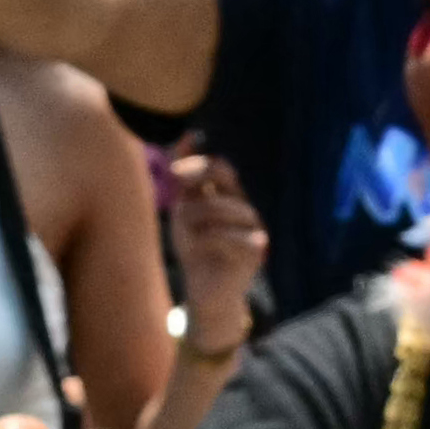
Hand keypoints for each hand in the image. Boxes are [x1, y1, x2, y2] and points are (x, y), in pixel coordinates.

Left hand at [159, 141, 267, 333]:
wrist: (206, 292)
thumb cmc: (196, 250)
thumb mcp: (185, 212)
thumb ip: (187, 182)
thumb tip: (186, 136)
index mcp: (230, 196)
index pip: (219, 166)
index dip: (197, 163)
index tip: (174, 172)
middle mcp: (245, 207)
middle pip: (226, 175)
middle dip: (199, 176)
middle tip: (177, 185)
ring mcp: (254, 228)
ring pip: (222, 206)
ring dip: (197, 215)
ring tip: (185, 231)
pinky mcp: (256, 252)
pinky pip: (229, 236)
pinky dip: (209, 238)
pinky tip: (198, 246)